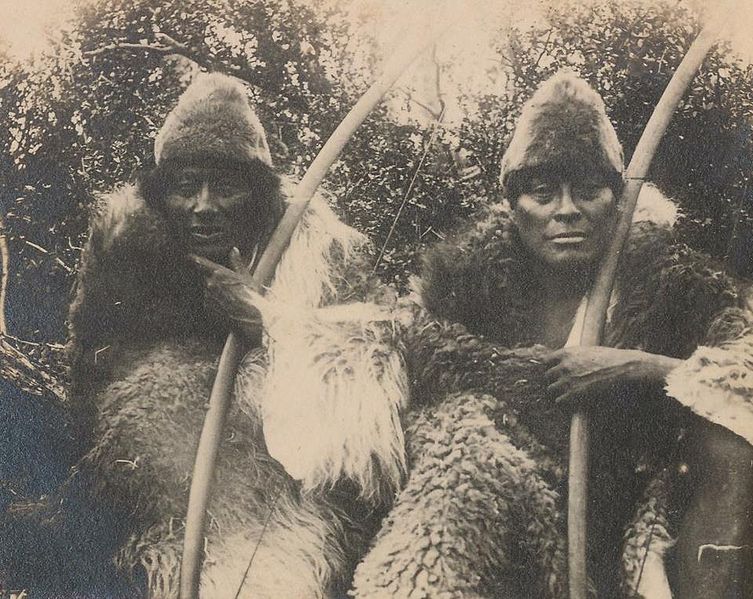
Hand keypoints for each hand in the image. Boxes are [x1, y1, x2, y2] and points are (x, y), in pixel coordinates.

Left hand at [190, 249, 263, 342]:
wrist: (249, 317)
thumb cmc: (250, 295)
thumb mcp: (246, 277)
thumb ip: (237, 263)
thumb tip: (233, 249)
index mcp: (219, 273)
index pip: (203, 264)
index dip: (196, 260)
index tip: (188, 256)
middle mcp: (210, 284)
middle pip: (206, 279)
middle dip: (211, 282)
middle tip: (224, 287)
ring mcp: (207, 297)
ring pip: (207, 292)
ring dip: (213, 293)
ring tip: (227, 299)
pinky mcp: (207, 309)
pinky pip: (208, 303)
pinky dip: (214, 304)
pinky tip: (225, 307)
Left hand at [543, 346, 681, 407]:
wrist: (628, 370)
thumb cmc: (615, 361)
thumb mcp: (592, 352)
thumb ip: (578, 356)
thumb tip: (571, 363)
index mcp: (568, 352)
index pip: (546, 360)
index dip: (550, 368)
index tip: (555, 374)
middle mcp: (564, 365)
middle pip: (546, 377)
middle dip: (553, 382)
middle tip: (563, 388)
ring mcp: (567, 379)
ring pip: (551, 390)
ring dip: (558, 394)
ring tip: (569, 398)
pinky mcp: (574, 394)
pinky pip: (559, 401)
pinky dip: (564, 404)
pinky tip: (574, 404)